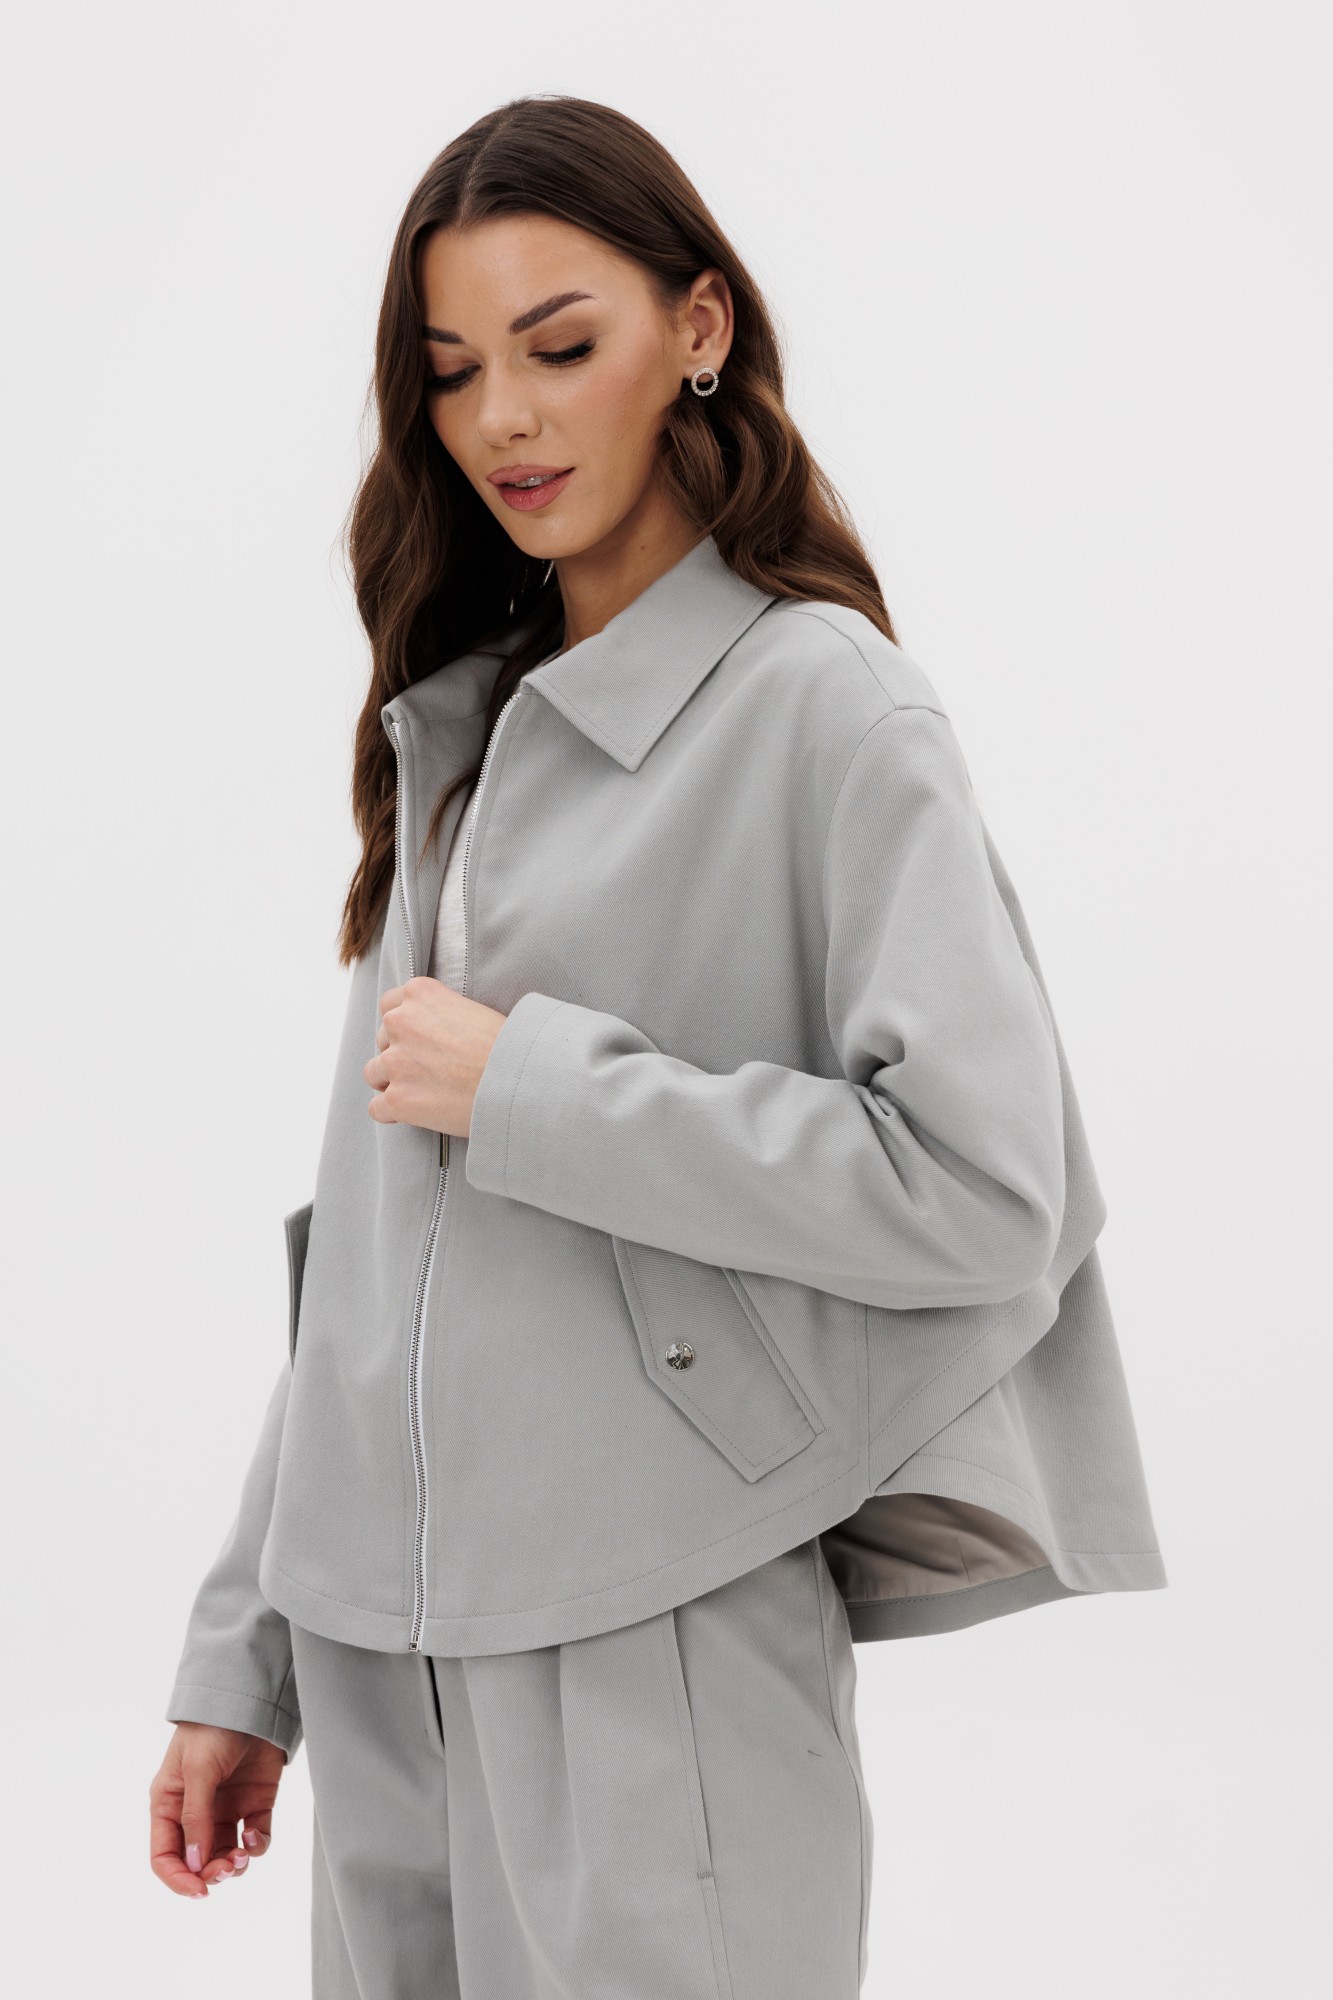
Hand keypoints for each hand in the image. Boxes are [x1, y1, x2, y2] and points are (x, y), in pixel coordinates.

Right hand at [149, 1722, 286, 1899]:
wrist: (252, 1699)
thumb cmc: (213, 1729)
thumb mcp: (198, 1770)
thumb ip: (196, 1817)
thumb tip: (196, 1864)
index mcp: (169, 1804)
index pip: (164, 1856)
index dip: (178, 1879)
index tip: (199, 1890)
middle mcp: (195, 1812)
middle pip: (197, 1862)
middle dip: (211, 1873)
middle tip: (226, 1868)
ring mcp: (226, 1809)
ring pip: (226, 1855)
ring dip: (233, 1864)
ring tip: (242, 1854)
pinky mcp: (255, 1804)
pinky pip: (254, 1839)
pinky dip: (256, 1846)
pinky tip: (253, 1835)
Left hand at [365, 977, 507, 1136]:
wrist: (518, 1081)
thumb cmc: (507, 1048)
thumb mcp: (472, 1010)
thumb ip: (439, 1014)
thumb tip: (430, 1034)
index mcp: (419, 995)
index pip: (389, 1005)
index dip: (404, 1026)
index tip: (419, 1040)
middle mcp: (400, 1022)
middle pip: (383, 1040)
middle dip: (401, 1055)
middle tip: (431, 1070)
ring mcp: (395, 1062)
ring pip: (374, 1074)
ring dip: (393, 1083)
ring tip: (424, 1093)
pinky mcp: (397, 1099)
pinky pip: (377, 1108)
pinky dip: (393, 1113)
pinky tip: (415, 1114)